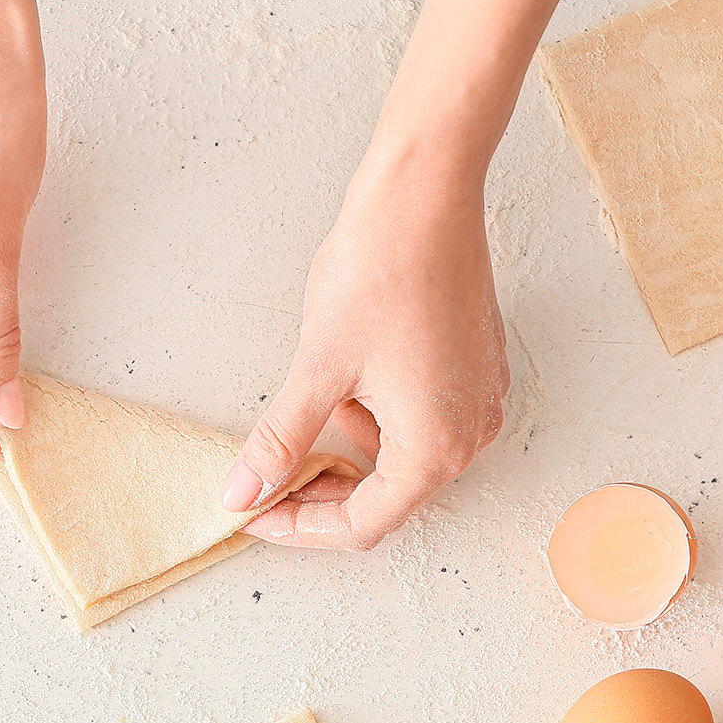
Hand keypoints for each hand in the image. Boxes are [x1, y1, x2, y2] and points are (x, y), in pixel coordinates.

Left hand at [225, 144, 508, 549]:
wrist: (426, 194)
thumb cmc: (379, 271)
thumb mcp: (317, 368)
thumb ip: (280, 441)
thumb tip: (242, 493)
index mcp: (435, 449)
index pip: (361, 526)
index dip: (299, 528)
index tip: (253, 513)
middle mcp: (471, 436)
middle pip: (387, 499)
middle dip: (321, 492)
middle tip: (265, 476)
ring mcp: (481, 402)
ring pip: (402, 458)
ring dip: (348, 448)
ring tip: (313, 397)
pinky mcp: (477, 370)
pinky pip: (422, 419)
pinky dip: (376, 416)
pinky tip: (348, 375)